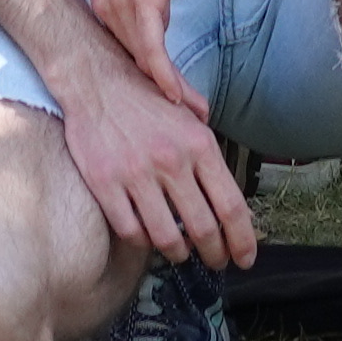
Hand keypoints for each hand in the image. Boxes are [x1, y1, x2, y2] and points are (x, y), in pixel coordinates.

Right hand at [56, 61, 256, 272]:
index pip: (231, 205)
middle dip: (215, 254)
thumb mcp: (188, 113)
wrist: (95, 80)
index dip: (243, 239)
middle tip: (216, 261)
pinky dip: (143, 242)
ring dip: (178, 253)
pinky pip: (130, 230)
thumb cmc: (144, 98)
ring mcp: (136, 173)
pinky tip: (148, 237)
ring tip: (181, 253)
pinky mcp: (104, 183)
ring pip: (166, 237)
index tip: (246, 257)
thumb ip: (209, 149)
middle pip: (202, 228)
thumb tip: (231, 191)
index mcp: (198, 144)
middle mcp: (171, 160)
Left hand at [81, 0, 207, 117]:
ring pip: (144, 62)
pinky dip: (164, 75)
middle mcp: (106, 10)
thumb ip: (145, 3)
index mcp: (103, 6)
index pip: (124, 55)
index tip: (165, 103)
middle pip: (133, 65)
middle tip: (185, 117)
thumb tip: (158, 26)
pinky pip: (152, 48)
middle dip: (159, 94)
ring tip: (193, 112)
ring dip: (170, 91)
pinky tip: (177, 96)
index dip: (146, 81)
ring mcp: (122, 5)